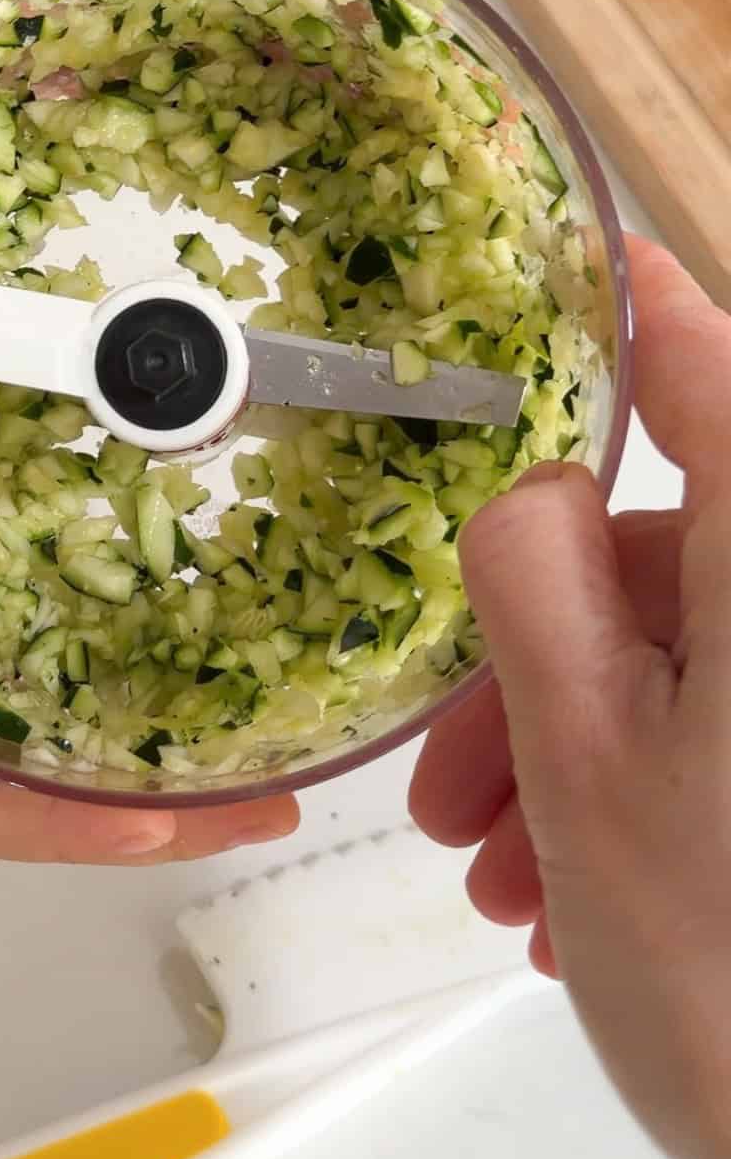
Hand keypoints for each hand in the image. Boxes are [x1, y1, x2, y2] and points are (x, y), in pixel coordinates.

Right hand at [0, 490, 298, 863]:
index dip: (70, 822)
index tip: (162, 823)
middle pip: (53, 798)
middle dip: (161, 814)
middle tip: (275, 805)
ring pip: (70, 757)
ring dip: (167, 771)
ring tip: (274, 766)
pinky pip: (61, 695)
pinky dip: (130, 705)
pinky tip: (202, 690)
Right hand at [410, 238, 730, 1158]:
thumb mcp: (582, 753)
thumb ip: (533, 577)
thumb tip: (524, 490)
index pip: (716, 377)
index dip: (650, 313)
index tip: (604, 268)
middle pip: (666, 563)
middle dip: (540, 656)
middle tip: (454, 777)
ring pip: (684, 666)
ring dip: (573, 748)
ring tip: (505, 872)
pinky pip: (728, 732)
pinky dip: (643, 789)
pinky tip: (575, 889)